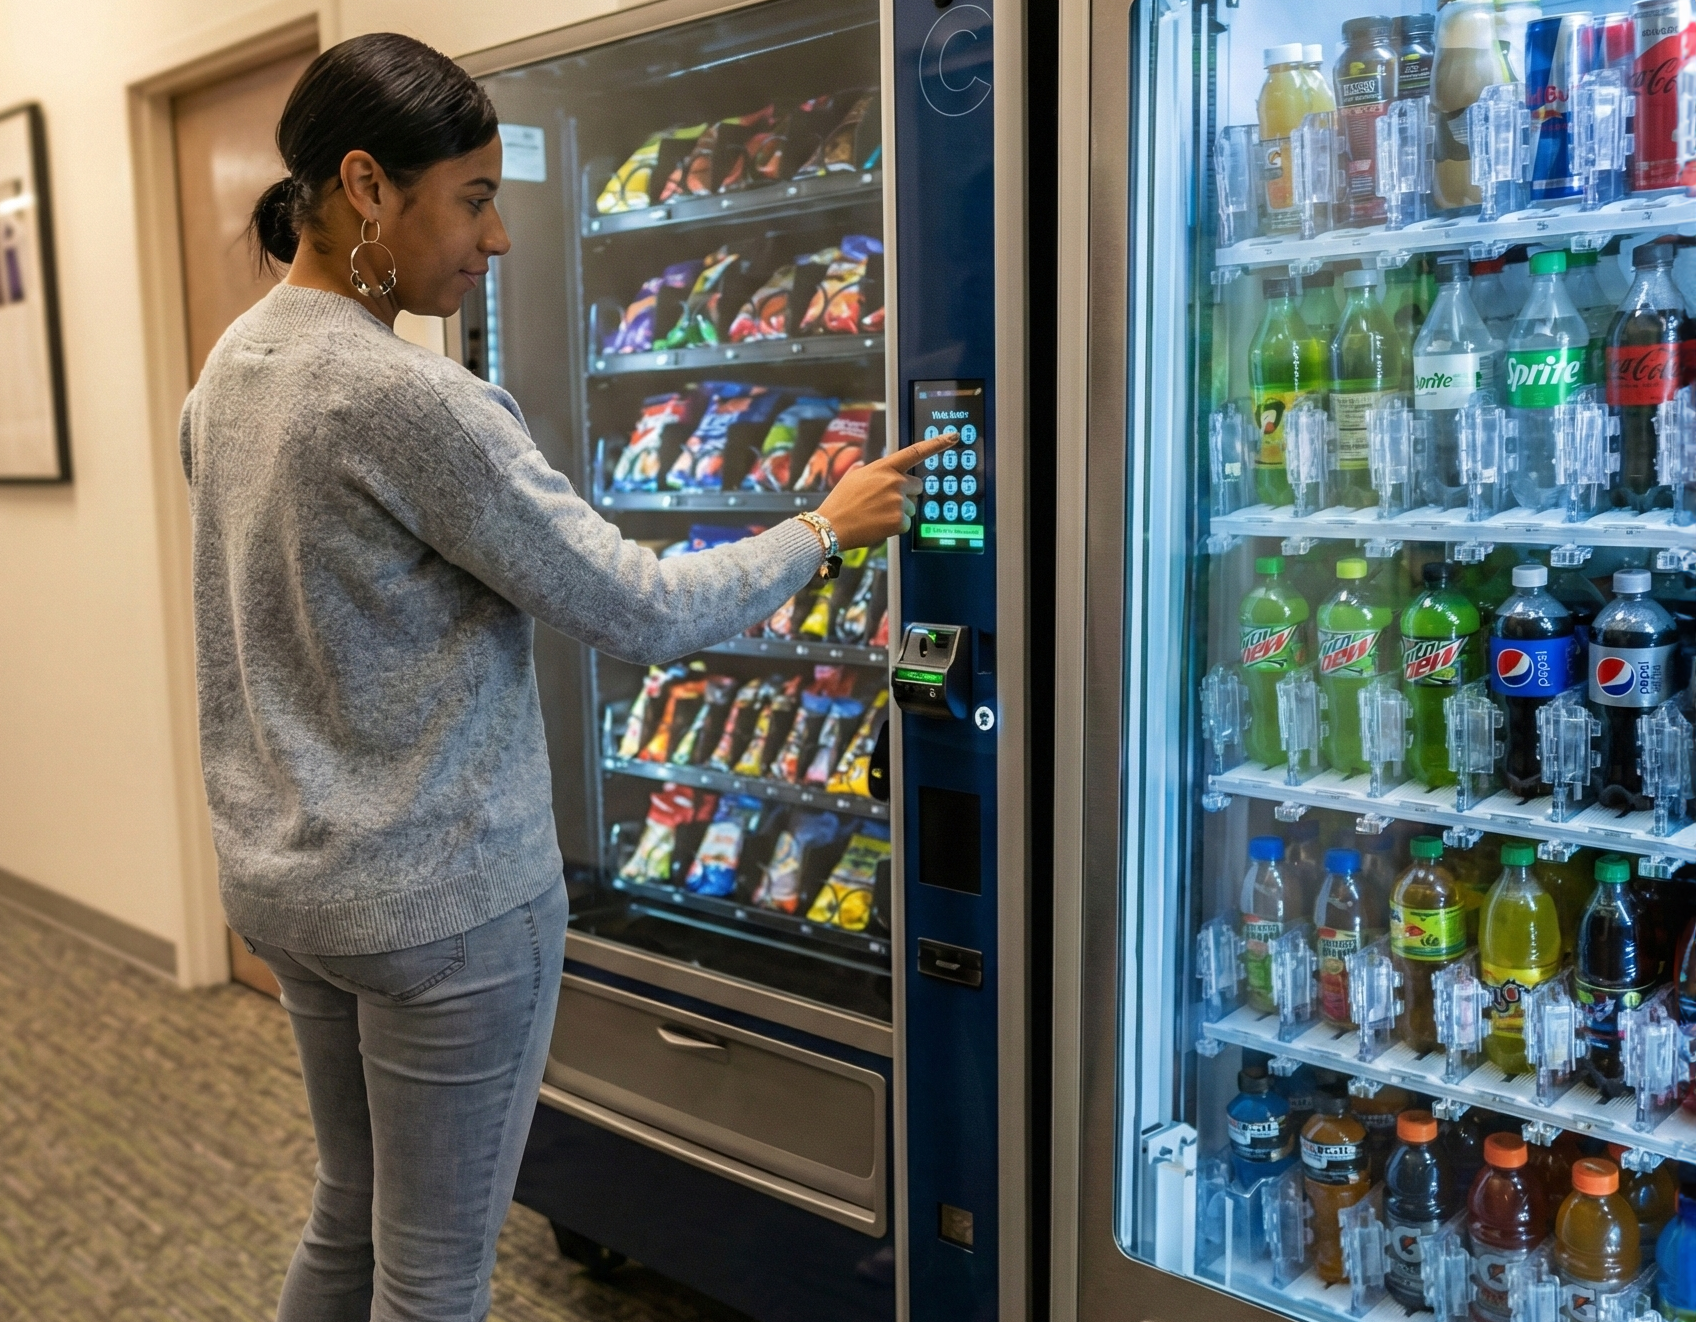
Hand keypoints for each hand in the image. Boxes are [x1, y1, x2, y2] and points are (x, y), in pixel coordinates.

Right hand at [816, 433, 958, 549]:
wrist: (832, 526)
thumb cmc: (841, 502)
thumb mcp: (854, 477)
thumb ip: (872, 471)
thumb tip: (876, 471)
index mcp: (884, 467)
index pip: (914, 452)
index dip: (936, 444)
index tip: (954, 436)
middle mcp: (894, 482)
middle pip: (918, 486)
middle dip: (907, 494)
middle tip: (885, 502)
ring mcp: (898, 502)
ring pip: (910, 507)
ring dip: (898, 512)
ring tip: (875, 515)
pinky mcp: (900, 521)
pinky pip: (906, 524)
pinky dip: (894, 527)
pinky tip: (877, 525)